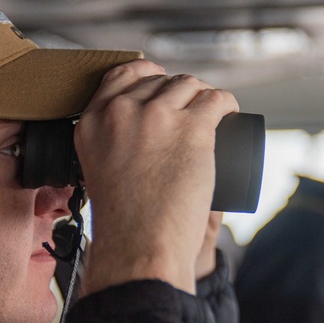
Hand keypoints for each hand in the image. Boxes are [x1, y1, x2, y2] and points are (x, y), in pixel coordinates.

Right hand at [76, 60, 238, 294]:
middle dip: (179, 90)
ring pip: (189, 85)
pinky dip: (227, 102)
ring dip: (204, 95)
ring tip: (214, 113)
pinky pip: (216, 99)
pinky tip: (230, 112)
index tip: (161, 84)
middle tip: (192, 111)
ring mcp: (156, 116)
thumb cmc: (124, 224)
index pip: (121, 75)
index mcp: (92, 123)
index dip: (147, 75)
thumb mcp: (95, 174)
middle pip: (159, 80)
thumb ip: (105, 150)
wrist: (141, 247)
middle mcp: (121, 112)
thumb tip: (130, 141)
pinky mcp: (191, 128)